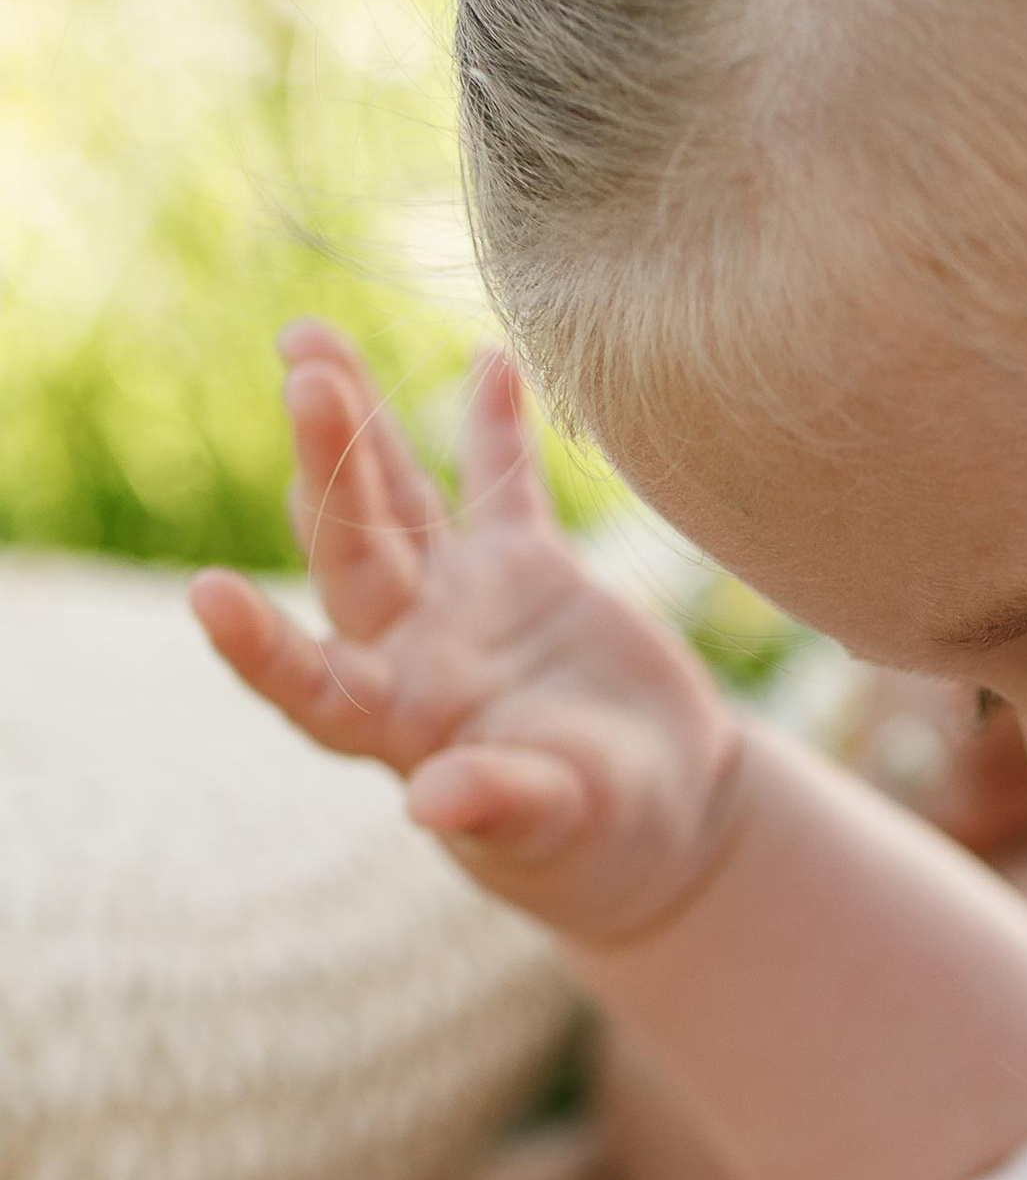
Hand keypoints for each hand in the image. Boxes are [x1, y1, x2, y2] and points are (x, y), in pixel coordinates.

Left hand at [193, 326, 741, 946]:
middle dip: (325, 462)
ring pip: (395, 498)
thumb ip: (498, 802)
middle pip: (349, 547)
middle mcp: (409, 648)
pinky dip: (494, 427)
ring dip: (358, 423)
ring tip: (310, 338)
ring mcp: (462, 599)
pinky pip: (500, 486)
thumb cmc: (601, 841)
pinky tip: (490, 359)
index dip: (257, 643)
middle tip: (305, 377)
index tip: (206, 593)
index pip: (308, 681)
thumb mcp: (558, 825)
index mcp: (398, 722)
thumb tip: (426, 801)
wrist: (665, 808)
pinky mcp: (526, 570)